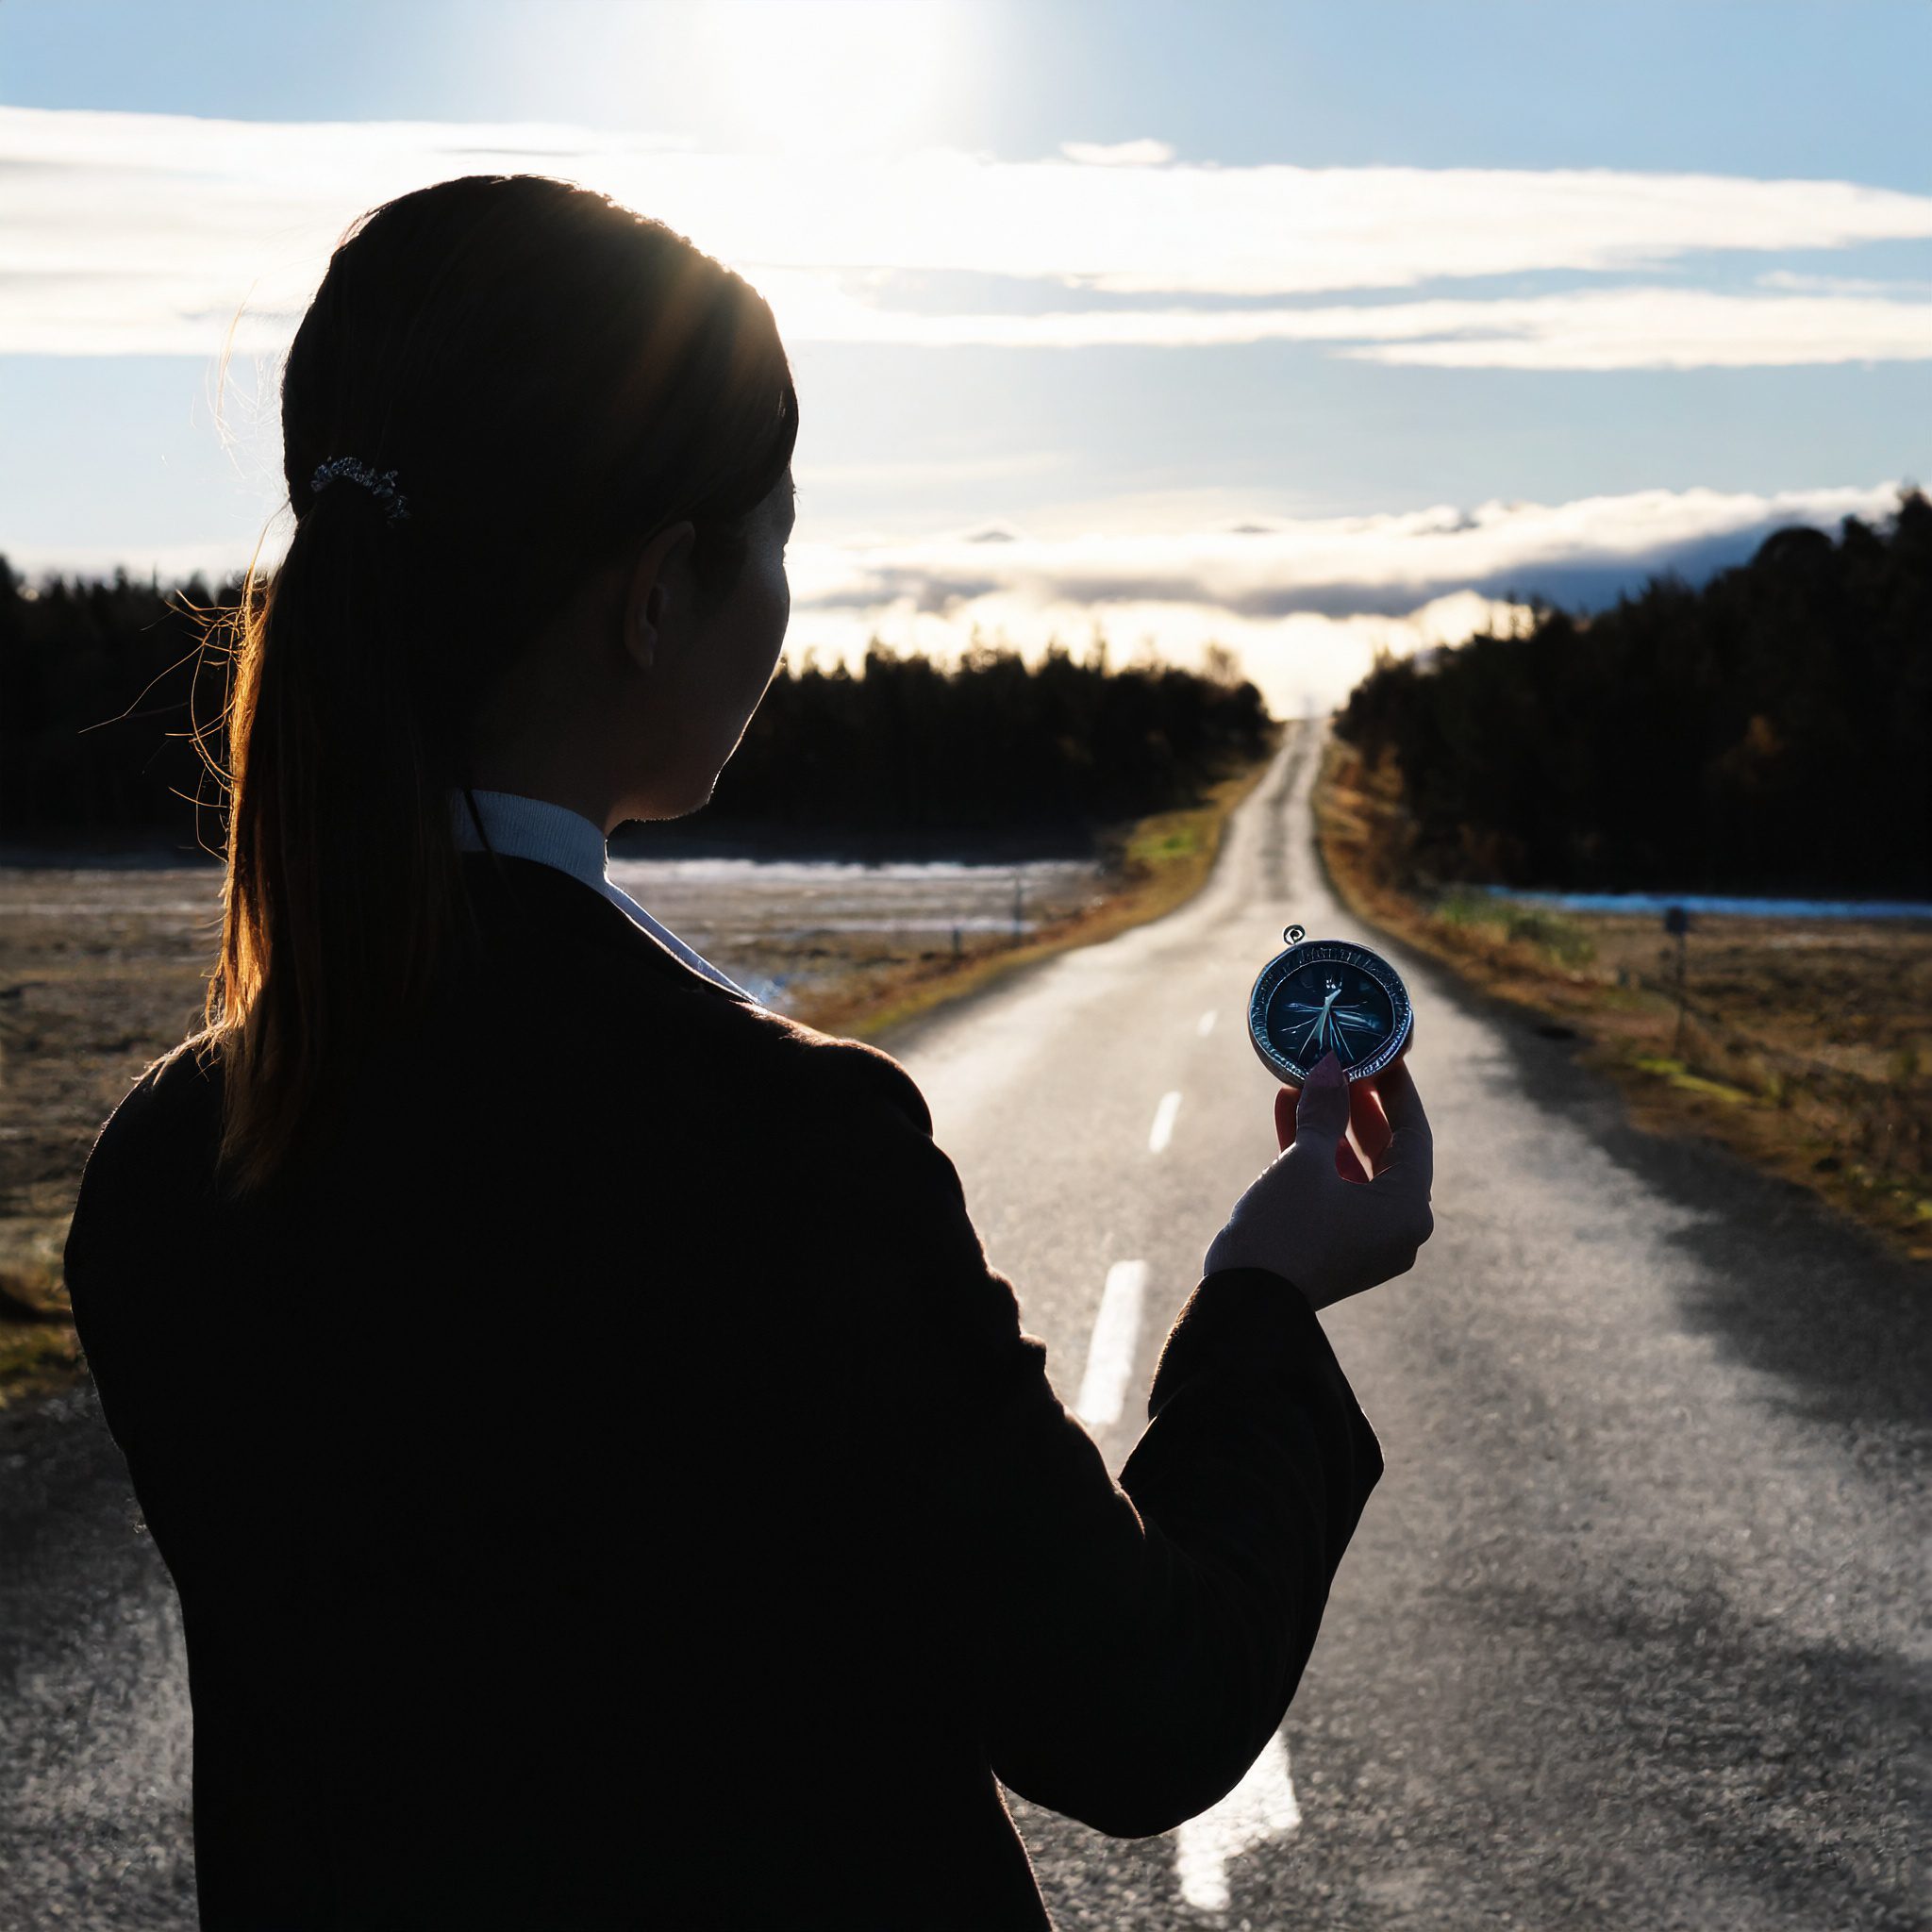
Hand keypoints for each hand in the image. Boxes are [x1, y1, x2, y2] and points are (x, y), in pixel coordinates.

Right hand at [1202, 1040, 1433, 1311]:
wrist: (1244, 1300)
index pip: (1414, 1136)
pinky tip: (1285, 1111)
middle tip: (1344, 1065)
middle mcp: (1395, 1228)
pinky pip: (1331, 1188)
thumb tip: (1330, 1067)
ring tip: (1306, 1083)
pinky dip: (1312, 1154)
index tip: (1383, 1055)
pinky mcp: (1331, 1242)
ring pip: (1353, 1167)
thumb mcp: (1306, 1162)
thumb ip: (1324, 1112)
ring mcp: (1363, 1238)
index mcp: (1407, 1211)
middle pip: (1386, 1152)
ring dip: (1328, 1126)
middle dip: (1358, 1106)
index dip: (1397, 1091)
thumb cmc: (1285, 1229)